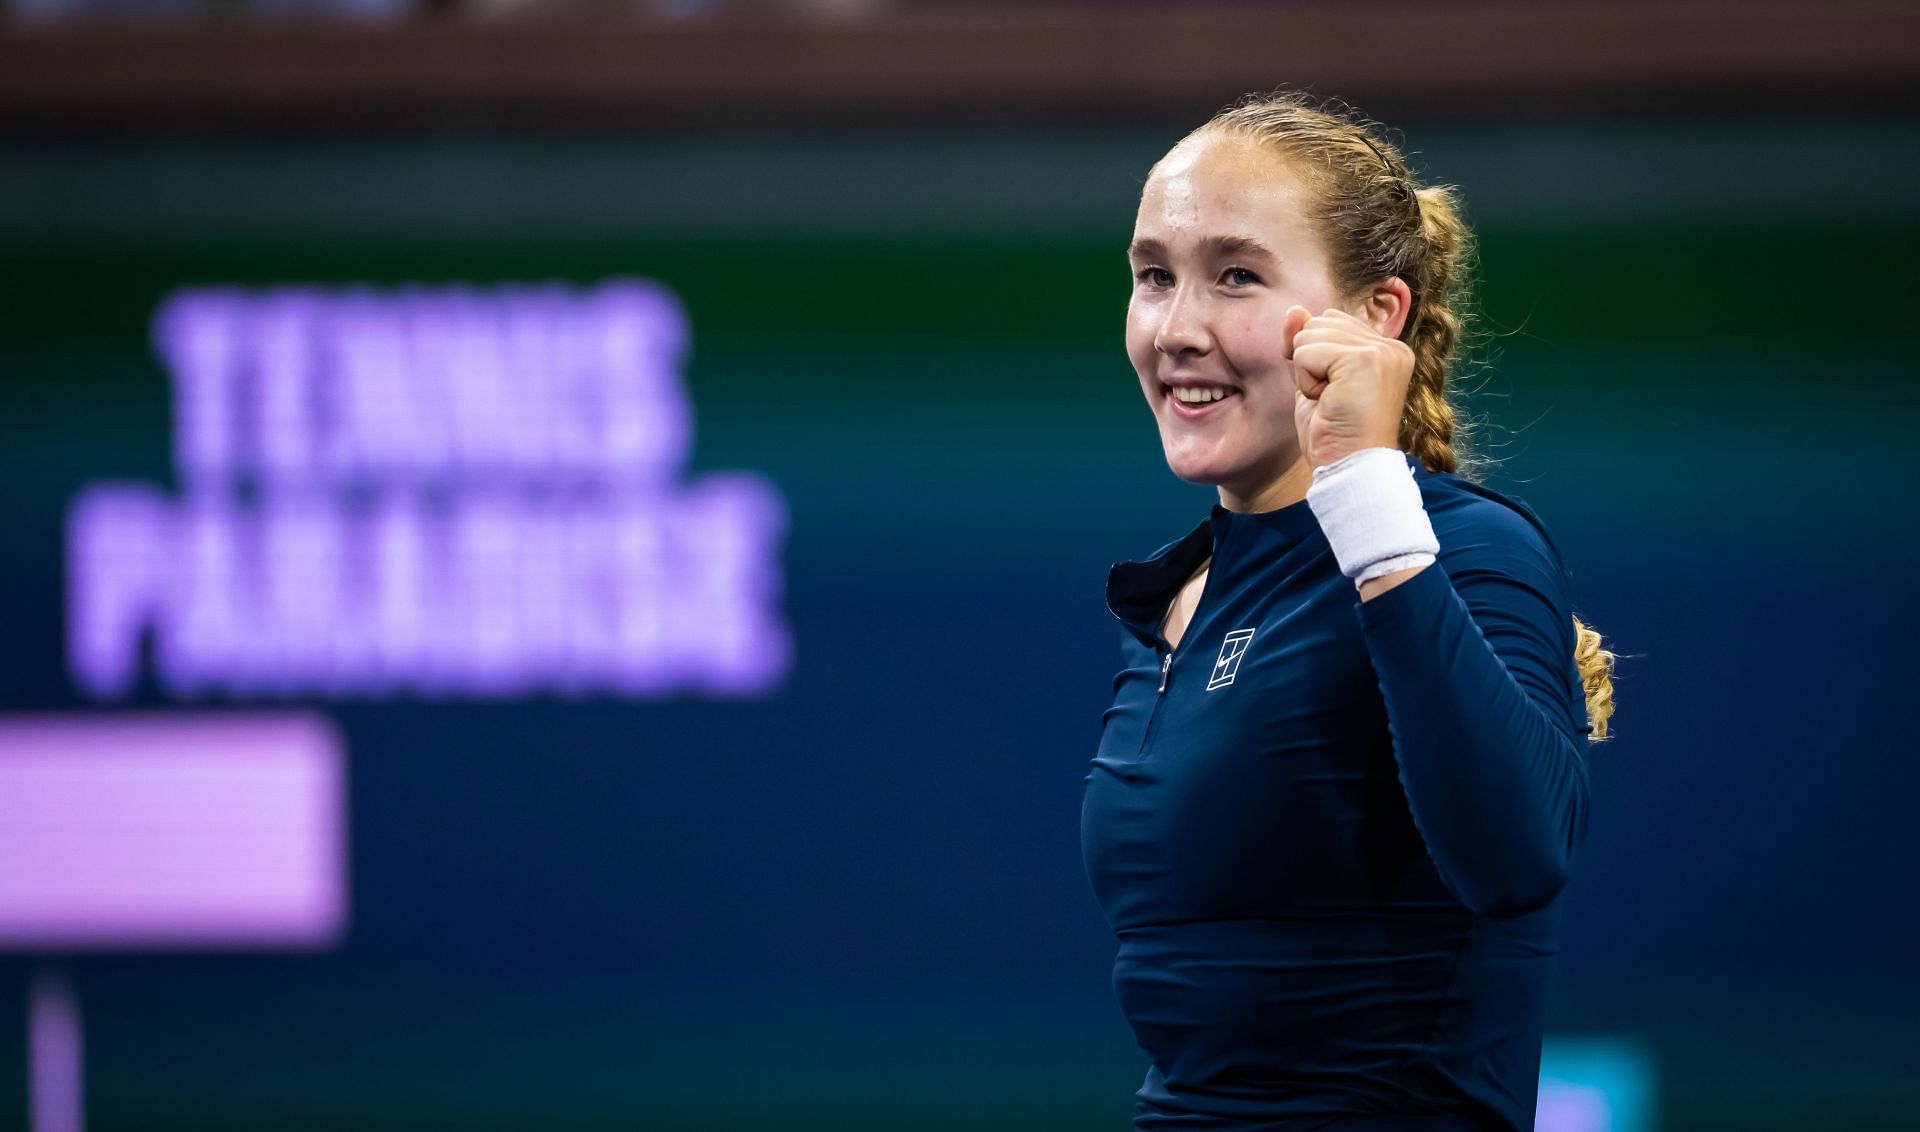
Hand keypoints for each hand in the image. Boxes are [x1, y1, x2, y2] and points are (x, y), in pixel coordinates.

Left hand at [1284, 305, 1415, 468]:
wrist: (1349, 470)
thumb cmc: (1334, 435)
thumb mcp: (1313, 382)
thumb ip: (1306, 345)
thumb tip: (1294, 310)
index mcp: (1385, 349)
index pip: (1330, 321)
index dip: (1312, 355)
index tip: (1331, 394)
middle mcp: (1390, 346)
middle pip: (1319, 322)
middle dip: (1309, 362)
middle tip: (1331, 400)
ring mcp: (1381, 351)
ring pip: (1309, 334)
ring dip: (1307, 373)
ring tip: (1331, 402)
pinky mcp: (1364, 359)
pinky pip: (1306, 352)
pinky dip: (1306, 381)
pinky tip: (1328, 402)